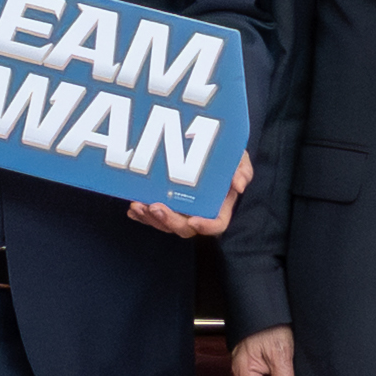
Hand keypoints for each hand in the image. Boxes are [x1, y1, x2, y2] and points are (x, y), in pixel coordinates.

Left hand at [123, 154, 253, 241]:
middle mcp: (199, 213)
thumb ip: (242, 170)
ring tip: (137, 206)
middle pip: (184, 227)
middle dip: (169, 221)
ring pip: (165, 223)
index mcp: (219, 208)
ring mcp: (180, 211)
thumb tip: (239, 184)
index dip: (206, 226)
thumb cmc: (226, 158)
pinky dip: (142, 215)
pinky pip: (153, 216)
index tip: (194, 220)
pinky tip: (132, 210)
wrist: (209, 148)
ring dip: (151, 218)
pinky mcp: (165, 205)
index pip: (216, 225)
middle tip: (155, 206)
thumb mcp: (238, 159)